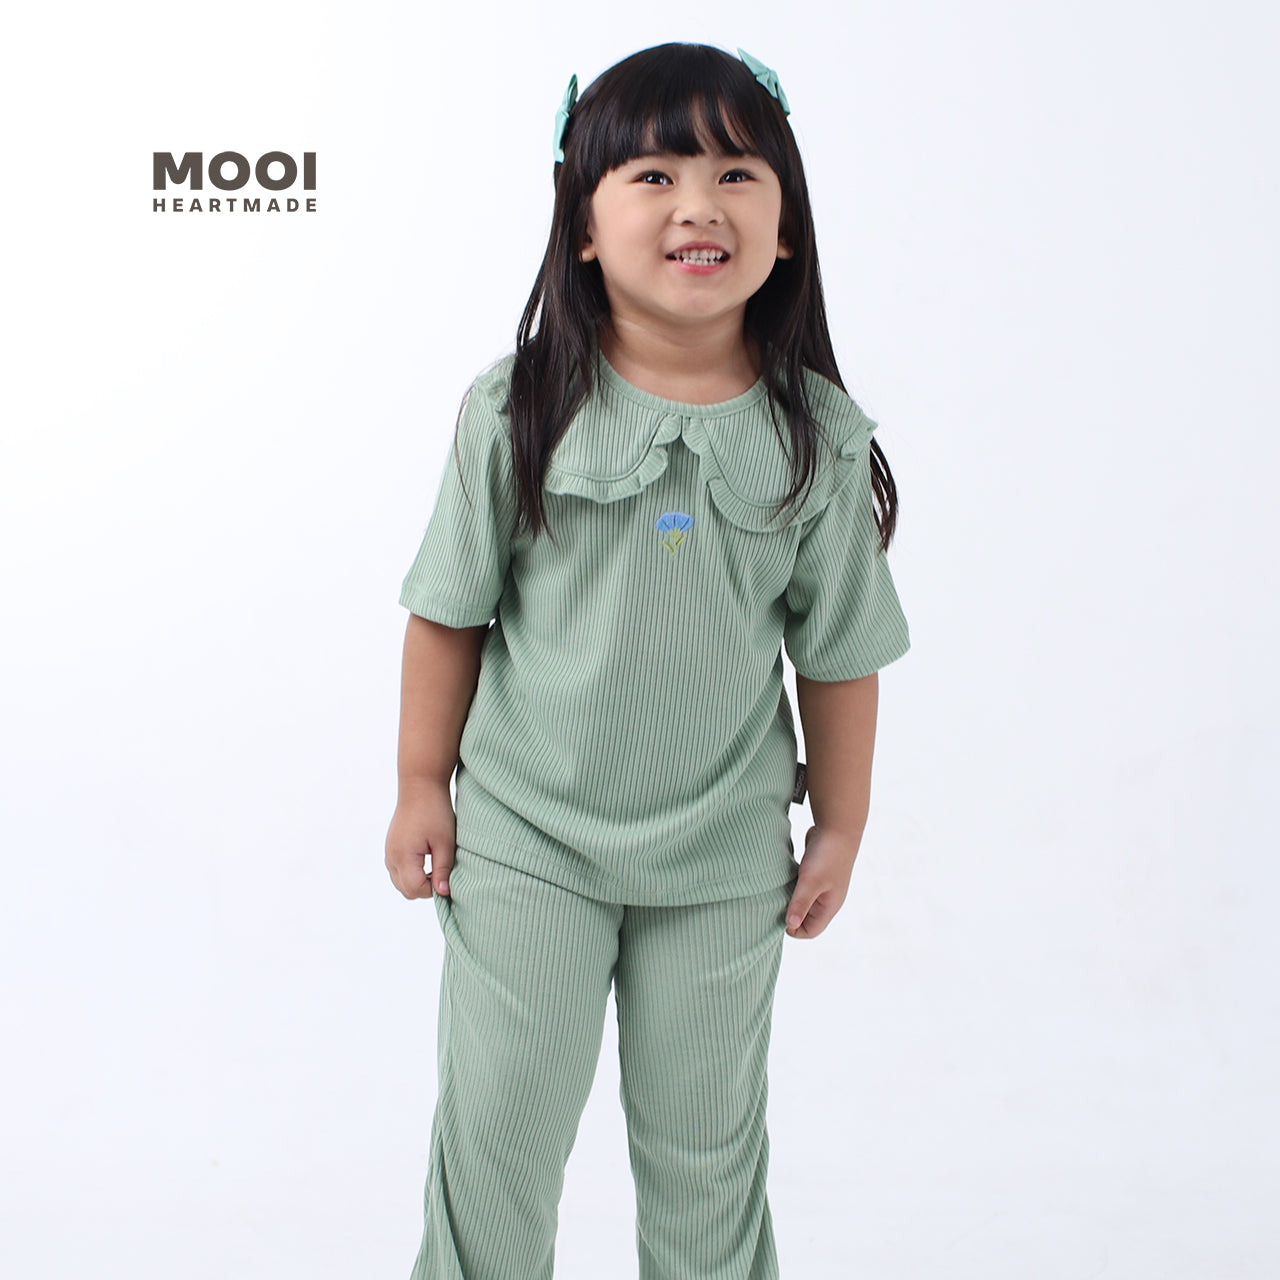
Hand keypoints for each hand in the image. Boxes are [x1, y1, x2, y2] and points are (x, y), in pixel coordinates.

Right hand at [385, 781, 456, 900]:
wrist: (420, 786)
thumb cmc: (435, 812)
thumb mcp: (445, 842)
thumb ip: (442, 869)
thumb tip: (443, 893)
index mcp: (403, 856)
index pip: (415, 889)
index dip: (434, 890)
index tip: (447, 879)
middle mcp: (391, 856)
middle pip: (406, 890)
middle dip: (425, 888)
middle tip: (443, 874)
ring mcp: (389, 851)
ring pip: (400, 882)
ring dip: (417, 881)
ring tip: (435, 867)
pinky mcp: (391, 847)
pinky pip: (397, 871)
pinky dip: (411, 873)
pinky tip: (426, 861)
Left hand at [784, 824, 861, 939]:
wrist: (837, 826)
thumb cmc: (827, 856)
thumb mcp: (811, 882)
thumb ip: (800, 904)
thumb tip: (789, 926)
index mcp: (829, 906)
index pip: (810, 931)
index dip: (793, 929)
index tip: (777, 917)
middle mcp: (826, 899)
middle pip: (805, 918)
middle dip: (789, 914)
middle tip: (772, 905)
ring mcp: (821, 885)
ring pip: (801, 900)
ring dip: (788, 899)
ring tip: (773, 893)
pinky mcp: (814, 872)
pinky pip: (800, 886)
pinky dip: (790, 885)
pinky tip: (779, 879)